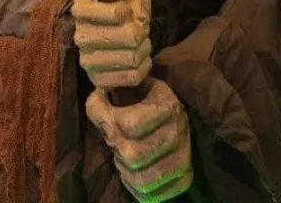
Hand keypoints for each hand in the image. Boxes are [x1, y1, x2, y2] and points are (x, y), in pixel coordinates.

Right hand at [71, 0, 151, 88]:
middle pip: (129, 37)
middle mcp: (81, 36)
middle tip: (141, 31)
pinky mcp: (97, 79)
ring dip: (144, 50)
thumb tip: (139, 17)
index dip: (129, 11)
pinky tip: (140, 60)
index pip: (116, 14)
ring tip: (141, 44)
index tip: (128, 10)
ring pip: (132, 58)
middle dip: (142, 33)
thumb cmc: (118, 6)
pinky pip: (131, 77)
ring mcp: (87, 60)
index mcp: (82, 9)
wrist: (107, 29)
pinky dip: (143, 68)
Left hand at [87, 77, 192, 201]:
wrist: (164, 110)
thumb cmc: (137, 98)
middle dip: (116, 149)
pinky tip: (133, 172)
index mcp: (166, 104)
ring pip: (143, 179)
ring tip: (123, 157)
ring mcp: (184, 156)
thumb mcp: (123, 88)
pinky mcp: (184, 176)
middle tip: (115, 140)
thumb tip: (96, 106)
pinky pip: (154, 195)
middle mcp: (179, 130)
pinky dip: (136, 188)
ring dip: (125, 170)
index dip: (108, 121)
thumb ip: (105, 93)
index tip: (103, 114)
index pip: (130, 124)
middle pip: (133, 155)